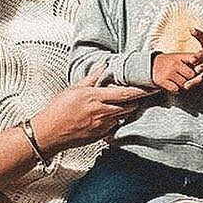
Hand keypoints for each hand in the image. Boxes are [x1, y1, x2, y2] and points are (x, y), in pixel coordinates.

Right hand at [33, 65, 148, 149]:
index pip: (125, 94)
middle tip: (142, 93)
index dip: (141, 91)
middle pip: (129, 106)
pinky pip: (114, 126)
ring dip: (125, 109)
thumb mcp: (74, 89)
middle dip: (136, 100)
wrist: (49, 133)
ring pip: (122, 116)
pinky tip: (108, 115)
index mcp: (95, 98)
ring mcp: (102, 126)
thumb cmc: (57, 110)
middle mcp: (101, 113)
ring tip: (123, 103)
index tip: (152, 87)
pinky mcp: (100, 136)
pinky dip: (115, 119)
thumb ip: (91, 78)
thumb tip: (102, 66)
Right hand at [151, 50, 202, 93]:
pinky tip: (174, 85)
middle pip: (191, 76)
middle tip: (197, 84)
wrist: (151, 65)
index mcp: (181, 57)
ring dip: (185, 87)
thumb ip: (194, 61)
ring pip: (183, 84)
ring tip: (182, 83)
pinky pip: (175, 89)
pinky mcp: (161, 81)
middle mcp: (174, 64)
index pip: (196, 63)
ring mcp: (168, 72)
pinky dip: (177, 90)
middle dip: (194, 81)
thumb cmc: (170, 62)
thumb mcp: (181, 58)